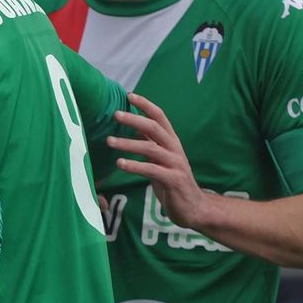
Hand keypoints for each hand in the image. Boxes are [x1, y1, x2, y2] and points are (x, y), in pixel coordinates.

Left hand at [108, 93, 208, 229]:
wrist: (194, 207)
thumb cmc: (172, 182)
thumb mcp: (160, 159)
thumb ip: (150, 144)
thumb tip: (134, 129)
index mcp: (171, 142)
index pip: (160, 117)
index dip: (146, 105)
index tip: (129, 95)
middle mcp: (175, 149)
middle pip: (155, 128)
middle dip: (135, 119)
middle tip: (116, 114)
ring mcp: (175, 164)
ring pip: (151, 148)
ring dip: (128, 143)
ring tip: (109, 141)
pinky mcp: (173, 180)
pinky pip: (152, 170)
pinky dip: (135, 166)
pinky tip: (120, 164)